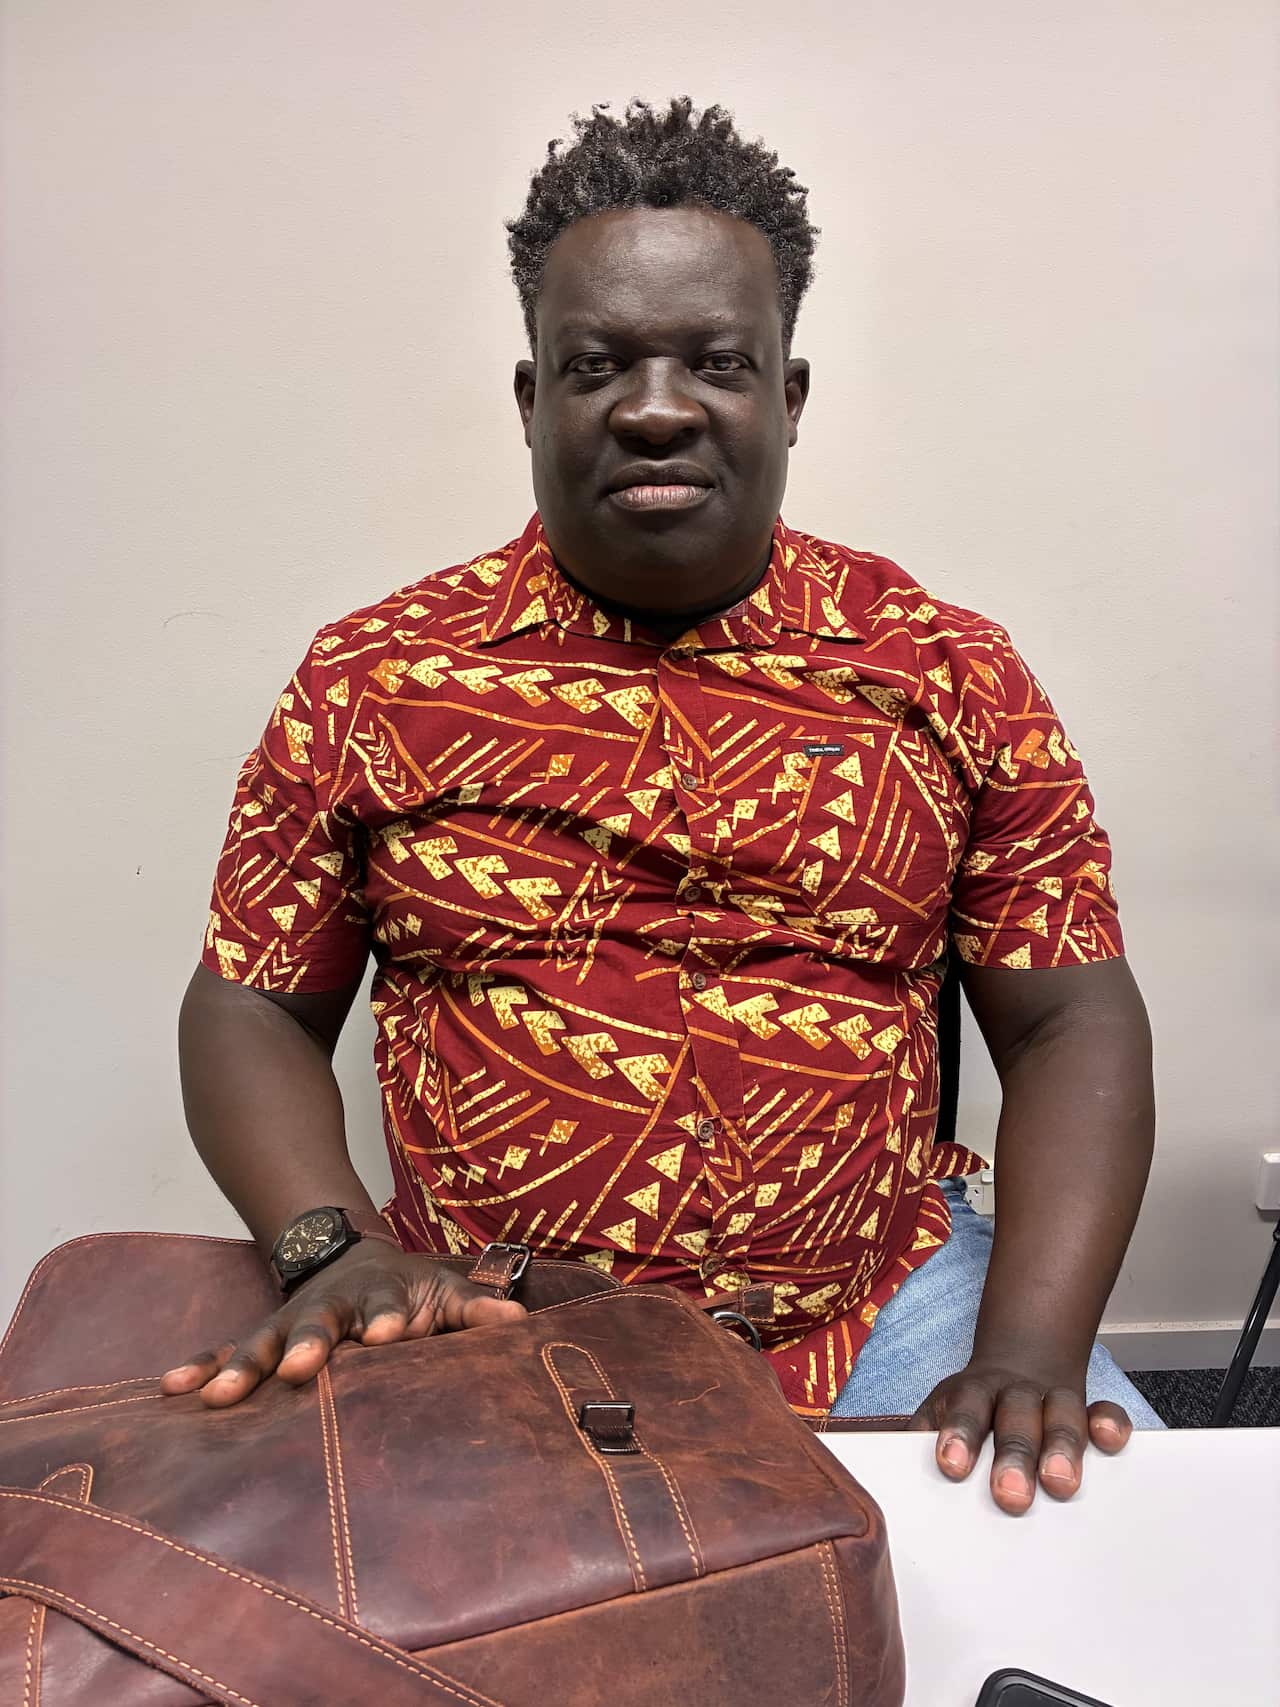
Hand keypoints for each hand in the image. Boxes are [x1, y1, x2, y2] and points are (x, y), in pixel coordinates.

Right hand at [160, 1242, 525, 1406]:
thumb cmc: (412, 1291)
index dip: (391, 1319)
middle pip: (321, 1323)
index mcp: (383, 1298)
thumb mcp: (448, 1291)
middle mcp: (333, 1309)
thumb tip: (519, 1323)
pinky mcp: (266, 1339)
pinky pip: (228, 1351)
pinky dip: (203, 1367)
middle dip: (312, 1343)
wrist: (357, 1257)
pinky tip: (174, 1388)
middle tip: (306, 1367)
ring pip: (266, 1342)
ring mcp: (293, 1323)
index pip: (389, 1307)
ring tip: (220, 1397)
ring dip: (245, 1367)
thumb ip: (477, 1310)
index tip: (392, 1335)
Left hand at [908, 1359, 1132, 1513]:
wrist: (1019, 1359)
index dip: (958, 1436)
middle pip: (1014, 1421)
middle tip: (1008, 1496)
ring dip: (1061, 1448)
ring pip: (1061, 1417)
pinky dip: (1109, 1425)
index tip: (951, 1466)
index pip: (963, 1412)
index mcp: (971, 1395)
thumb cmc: (973, 1404)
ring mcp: (1053, 1398)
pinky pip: (1104, 1412)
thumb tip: (871, 1468)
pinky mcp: (1087, 1408)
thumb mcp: (941, 1411)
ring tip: (1060, 1484)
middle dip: (1013, 1457)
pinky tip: (1110, 1442)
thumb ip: (917, 1439)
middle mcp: (1014, 1395)